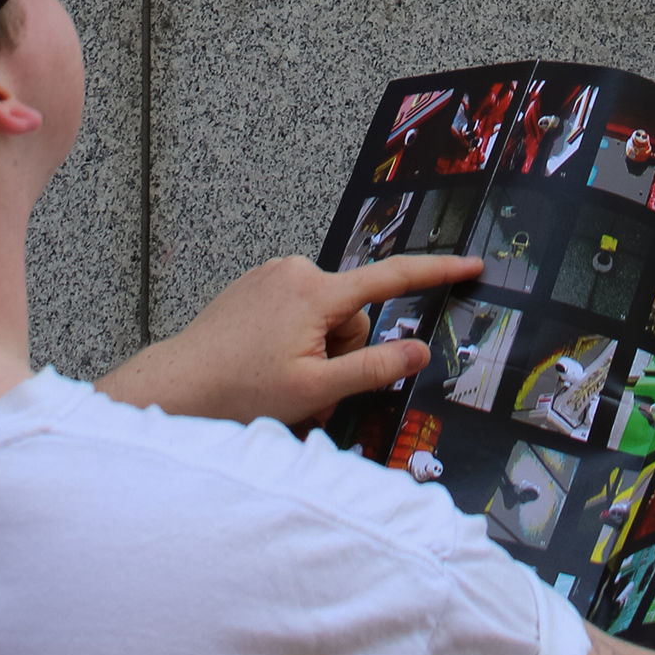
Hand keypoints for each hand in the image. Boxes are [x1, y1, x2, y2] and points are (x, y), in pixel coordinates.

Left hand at [97, 250, 483, 429]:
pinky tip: (268, 361)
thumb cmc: (243, 388)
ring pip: (327, 318)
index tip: (472, 264)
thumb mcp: (317, 389)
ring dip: (319, 350)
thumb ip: (374, 370)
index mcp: (316, 291)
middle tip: (309, 384)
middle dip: (343, 352)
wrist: (183, 382)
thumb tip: (419, 350)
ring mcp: (274, 274)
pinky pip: (300, 312)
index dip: (437, 272)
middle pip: (353, 316)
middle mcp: (296, 270)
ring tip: (282, 376)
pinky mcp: (258, 285)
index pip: (390, 279)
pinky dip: (297, 339)